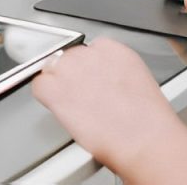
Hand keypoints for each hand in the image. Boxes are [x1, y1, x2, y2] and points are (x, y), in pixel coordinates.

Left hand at [33, 39, 186, 182]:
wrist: (144, 138)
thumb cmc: (147, 121)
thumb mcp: (136, 83)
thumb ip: (112, 74)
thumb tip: (100, 82)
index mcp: (112, 49)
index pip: (87, 51)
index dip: (86, 71)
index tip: (90, 84)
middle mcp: (88, 53)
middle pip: (67, 58)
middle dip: (71, 77)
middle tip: (83, 99)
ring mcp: (70, 68)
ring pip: (51, 70)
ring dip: (59, 86)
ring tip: (77, 107)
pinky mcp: (55, 87)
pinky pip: (39, 85)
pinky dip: (45, 97)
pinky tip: (59, 108)